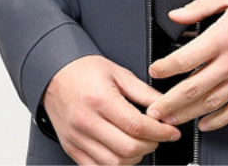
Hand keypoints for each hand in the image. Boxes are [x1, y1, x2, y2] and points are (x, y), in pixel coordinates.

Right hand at [43, 54, 181, 164]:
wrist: (55, 75)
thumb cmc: (85, 71)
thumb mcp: (118, 73)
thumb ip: (143, 92)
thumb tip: (164, 105)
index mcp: (100, 100)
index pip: (136, 125)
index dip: (159, 132)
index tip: (171, 132)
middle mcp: (86, 122)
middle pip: (127, 148)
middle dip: (151, 145)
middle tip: (159, 136)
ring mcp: (77, 138)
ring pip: (114, 163)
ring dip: (135, 157)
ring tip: (142, 143)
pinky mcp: (72, 149)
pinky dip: (115, 165)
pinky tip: (124, 153)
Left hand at [146, 0, 227, 132]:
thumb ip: (201, 5)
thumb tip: (177, 14)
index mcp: (223, 36)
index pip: (184, 59)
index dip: (165, 68)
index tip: (156, 71)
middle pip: (193, 88)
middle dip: (169, 102)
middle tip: (153, 110)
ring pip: (211, 103)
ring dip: (187, 114)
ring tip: (171, 120)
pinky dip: (218, 121)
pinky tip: (205, 123)